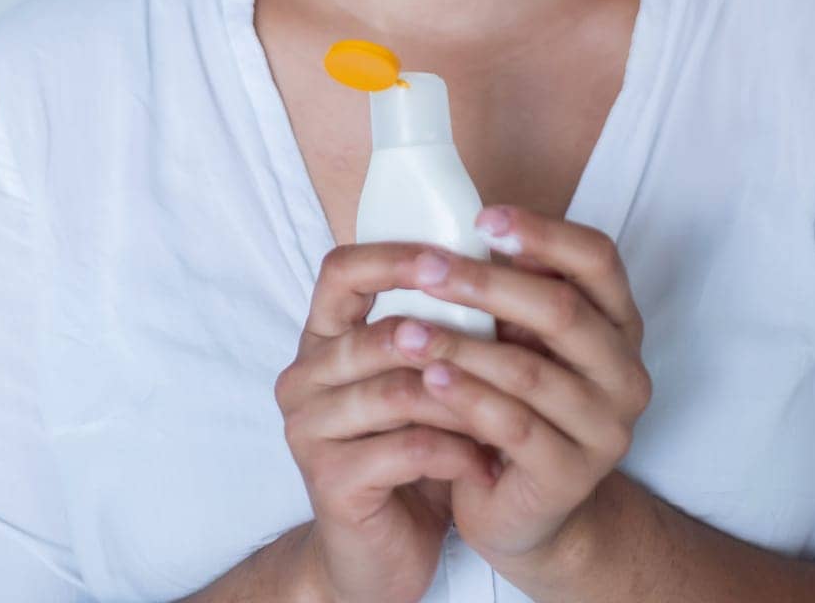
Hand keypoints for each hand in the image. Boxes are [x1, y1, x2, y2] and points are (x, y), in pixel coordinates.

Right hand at [275, 241, 499, 602]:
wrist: (378, 557)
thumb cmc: (408, 456)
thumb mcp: (420, 384)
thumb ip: (439, 332)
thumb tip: (504, 271)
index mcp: (321, 340)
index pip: (342, 271)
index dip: (394, 258)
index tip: (450, 258)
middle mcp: (303, 379)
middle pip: (374, 336)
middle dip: (446, 338)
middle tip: (506, 342)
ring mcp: (309, 432)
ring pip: (397, 392)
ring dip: (462, 401)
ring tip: (510, 410)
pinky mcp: (330, 482)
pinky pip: (408, 449)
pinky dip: (458, 453)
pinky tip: (489, 464)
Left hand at [387, 204, 651, 579]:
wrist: (525, 508)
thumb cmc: (517, 401)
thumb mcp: (522, 338)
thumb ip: (513, 289)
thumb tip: (466, 223)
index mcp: (620, 322)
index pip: (598, 258)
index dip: (542, 232)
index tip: (481, 218)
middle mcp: (625, 371)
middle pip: (561, 310)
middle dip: (487, 284)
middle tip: (425, 268)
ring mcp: (606, 428)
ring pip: (530, 371)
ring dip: (462, 344)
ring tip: (407, 330)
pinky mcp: (572, 476)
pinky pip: (515, 427)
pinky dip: (468, 398)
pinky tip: (430, 379)